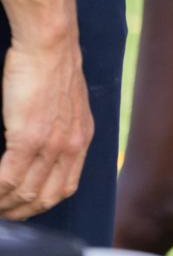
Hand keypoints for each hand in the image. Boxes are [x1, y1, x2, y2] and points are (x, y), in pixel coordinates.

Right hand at [0, 34, 92, 219]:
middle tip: (2, 212)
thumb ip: (60, 129)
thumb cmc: (52, 65)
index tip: (22, 207)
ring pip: (24, 193)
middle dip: (20, 211)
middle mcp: (70, 146)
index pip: (64, 187)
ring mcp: (50, 145)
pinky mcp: (28, 138)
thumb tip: (41, 149)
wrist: (49, 43)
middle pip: (44, 197)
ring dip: (4, 205)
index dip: (40, 203)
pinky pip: (7, 179)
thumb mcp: (68, 103)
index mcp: (81, 137)